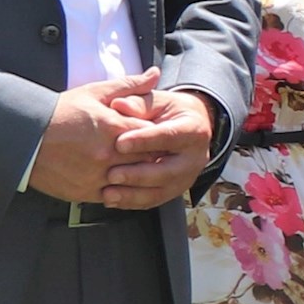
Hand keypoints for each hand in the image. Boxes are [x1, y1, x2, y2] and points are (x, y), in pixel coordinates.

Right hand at [27, 69, 164, 202]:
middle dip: (153, 155)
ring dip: (139, 174)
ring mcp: (96, 176)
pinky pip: (115, 196)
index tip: (162, 133)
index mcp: (112, 128)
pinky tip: (121, 180)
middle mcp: (106, 155)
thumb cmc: (60, 113)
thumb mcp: (94, 92)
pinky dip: (121, 188)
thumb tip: (155, 73)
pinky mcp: (85, 193)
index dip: (160, 135)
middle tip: (158, 152)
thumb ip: (129, 85)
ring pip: (133, 181)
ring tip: (140, 166)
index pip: (154, 135)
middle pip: (148, 160)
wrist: (23, 137)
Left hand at [95, 86, 221, 210]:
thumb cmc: (168, 112)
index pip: (169, 137)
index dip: (144, 141)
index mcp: (194, 130)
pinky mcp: (175, 191)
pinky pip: (153, 201)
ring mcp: (186, 177)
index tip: (119, 143)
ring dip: (132, 195)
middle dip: (138, 175)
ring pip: (160, 191)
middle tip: (112, 174)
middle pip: (168, 171)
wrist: (188, 128)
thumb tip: (119, 105)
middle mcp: (195, 158)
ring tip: (108, 193)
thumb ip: (138, 103)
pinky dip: (131, 202)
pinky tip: (112, 200)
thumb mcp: (158, 101)